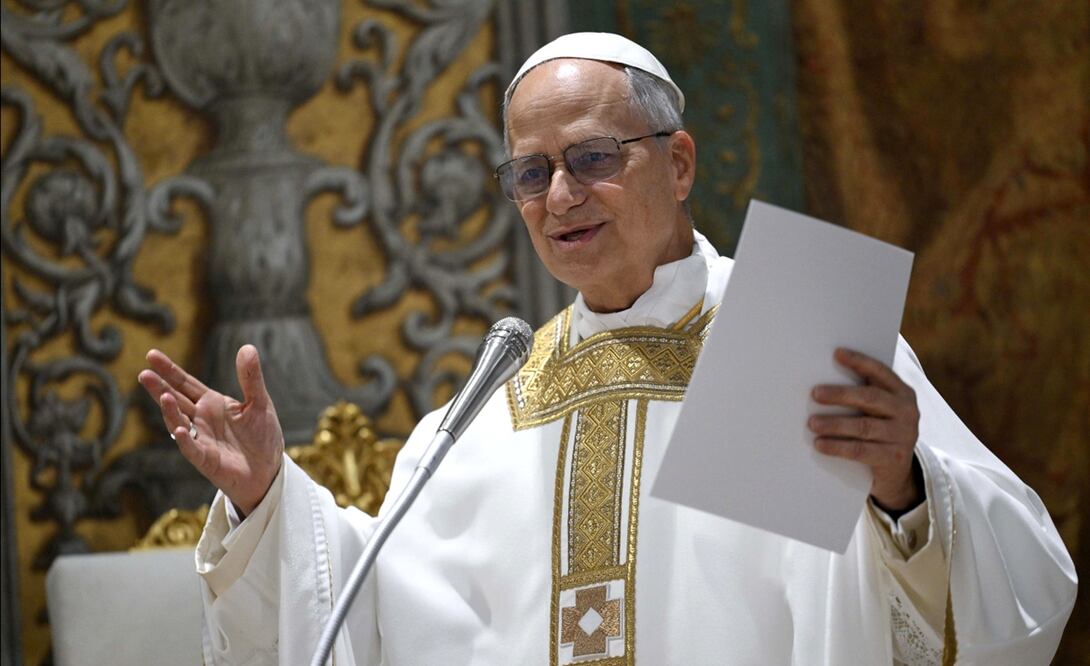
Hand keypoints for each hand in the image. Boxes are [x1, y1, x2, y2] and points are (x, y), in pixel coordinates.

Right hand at [138, 345, 283, 514]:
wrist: (269, 470)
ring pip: (179, 423)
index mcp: (211, 403)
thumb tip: (247, 347)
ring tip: (164, 396)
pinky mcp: (206, 460)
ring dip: (170, 411)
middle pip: (176, 400)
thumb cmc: (262, 436)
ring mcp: (201, 439)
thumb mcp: (259, 403)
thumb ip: (251, 378)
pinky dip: (186, 440)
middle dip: (160, 388)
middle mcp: (201, 419)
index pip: (185, 383)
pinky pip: (192, 449)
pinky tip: (181, 429)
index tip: (151, 355)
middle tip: (144, 374)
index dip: (169, 370)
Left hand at [808, 348, 920, 510]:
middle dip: (841, 394)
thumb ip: (863, 394)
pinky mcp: (894, 458)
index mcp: (902, 393)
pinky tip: (819, 444)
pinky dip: (837, 447)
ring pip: (863, 426)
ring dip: (834, 424)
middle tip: (814, 393)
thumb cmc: (879, 432)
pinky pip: (861, 450)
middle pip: (870, 398)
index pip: (880, 372)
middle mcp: (907, 412)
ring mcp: (903, 435)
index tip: (837, 353)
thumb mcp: (878, 411)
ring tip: (811, 423)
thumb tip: (823, 380)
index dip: (859, 362)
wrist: (897, 473)